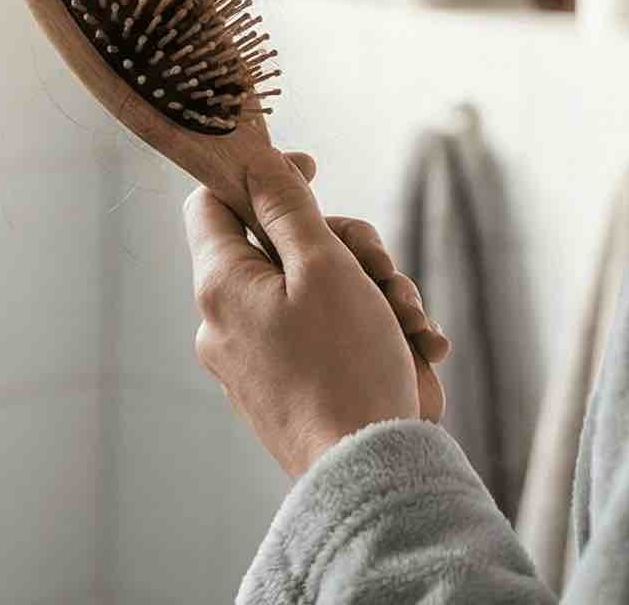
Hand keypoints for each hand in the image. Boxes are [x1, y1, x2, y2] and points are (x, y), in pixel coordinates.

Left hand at [185, 147, 448, 478]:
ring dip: (376, 290)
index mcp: (222, 286)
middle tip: (382, 268)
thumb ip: (288, 206)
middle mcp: (230, 321)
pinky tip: (417, 348)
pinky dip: (377, 330)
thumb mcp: (323, 265)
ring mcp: (262, 357)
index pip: (211, 204)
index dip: (259, 175)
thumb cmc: (346, 363)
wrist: (372, 466)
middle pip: (283, 245)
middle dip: (348, 245)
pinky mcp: (296, 384)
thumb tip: (259, 160)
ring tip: (410, 321)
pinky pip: (332, 334)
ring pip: (318, 288)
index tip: (312, 170)